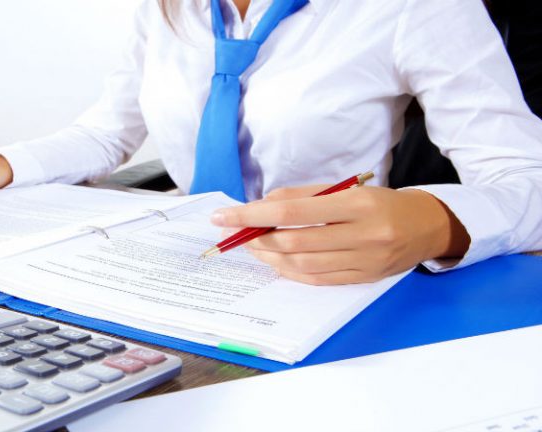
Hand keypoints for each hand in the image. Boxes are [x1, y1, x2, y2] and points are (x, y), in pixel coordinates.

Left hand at [210, 185, 469, 284]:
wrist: (425, 226)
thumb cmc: (379, 202)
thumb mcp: (346, 188)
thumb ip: (303, 196)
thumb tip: (261, 205)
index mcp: (357, 204)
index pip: (292, 211)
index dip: (253, 215)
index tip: (224, 216)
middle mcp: (362, 235)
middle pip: (293, 242)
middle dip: (256, 238)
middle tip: (236, 233)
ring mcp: (363, 262)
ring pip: (301, 264)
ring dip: (269, 256)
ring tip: (253, 244)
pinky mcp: (361, 280)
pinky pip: (315, 279)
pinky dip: (288, 271)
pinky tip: (275, 261)